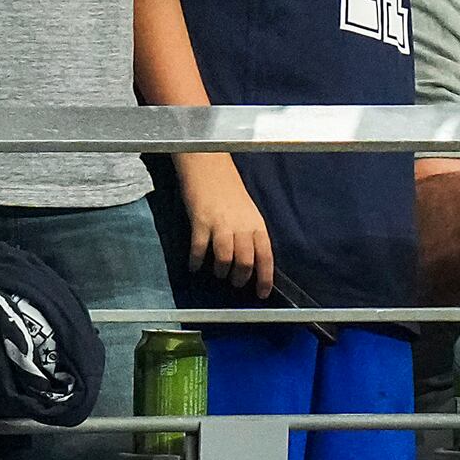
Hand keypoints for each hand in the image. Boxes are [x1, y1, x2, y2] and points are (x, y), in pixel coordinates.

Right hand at [179, 154, 275, 296]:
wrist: (207, 165)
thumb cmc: (228, 189)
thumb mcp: (247, 211)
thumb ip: (249, 233)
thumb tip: (249, 260)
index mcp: (256, 224)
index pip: (265, 257)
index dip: (264, 279)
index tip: (261, 293)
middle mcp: (241, 226)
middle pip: (245, 262)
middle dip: (240, 278)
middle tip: (235, 283)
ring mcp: (220, 224)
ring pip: (225, 259)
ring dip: (221, 271)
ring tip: (218, 273)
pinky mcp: (200, 222)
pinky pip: (200, 249)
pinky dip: (197, 261)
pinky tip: (194, 265)